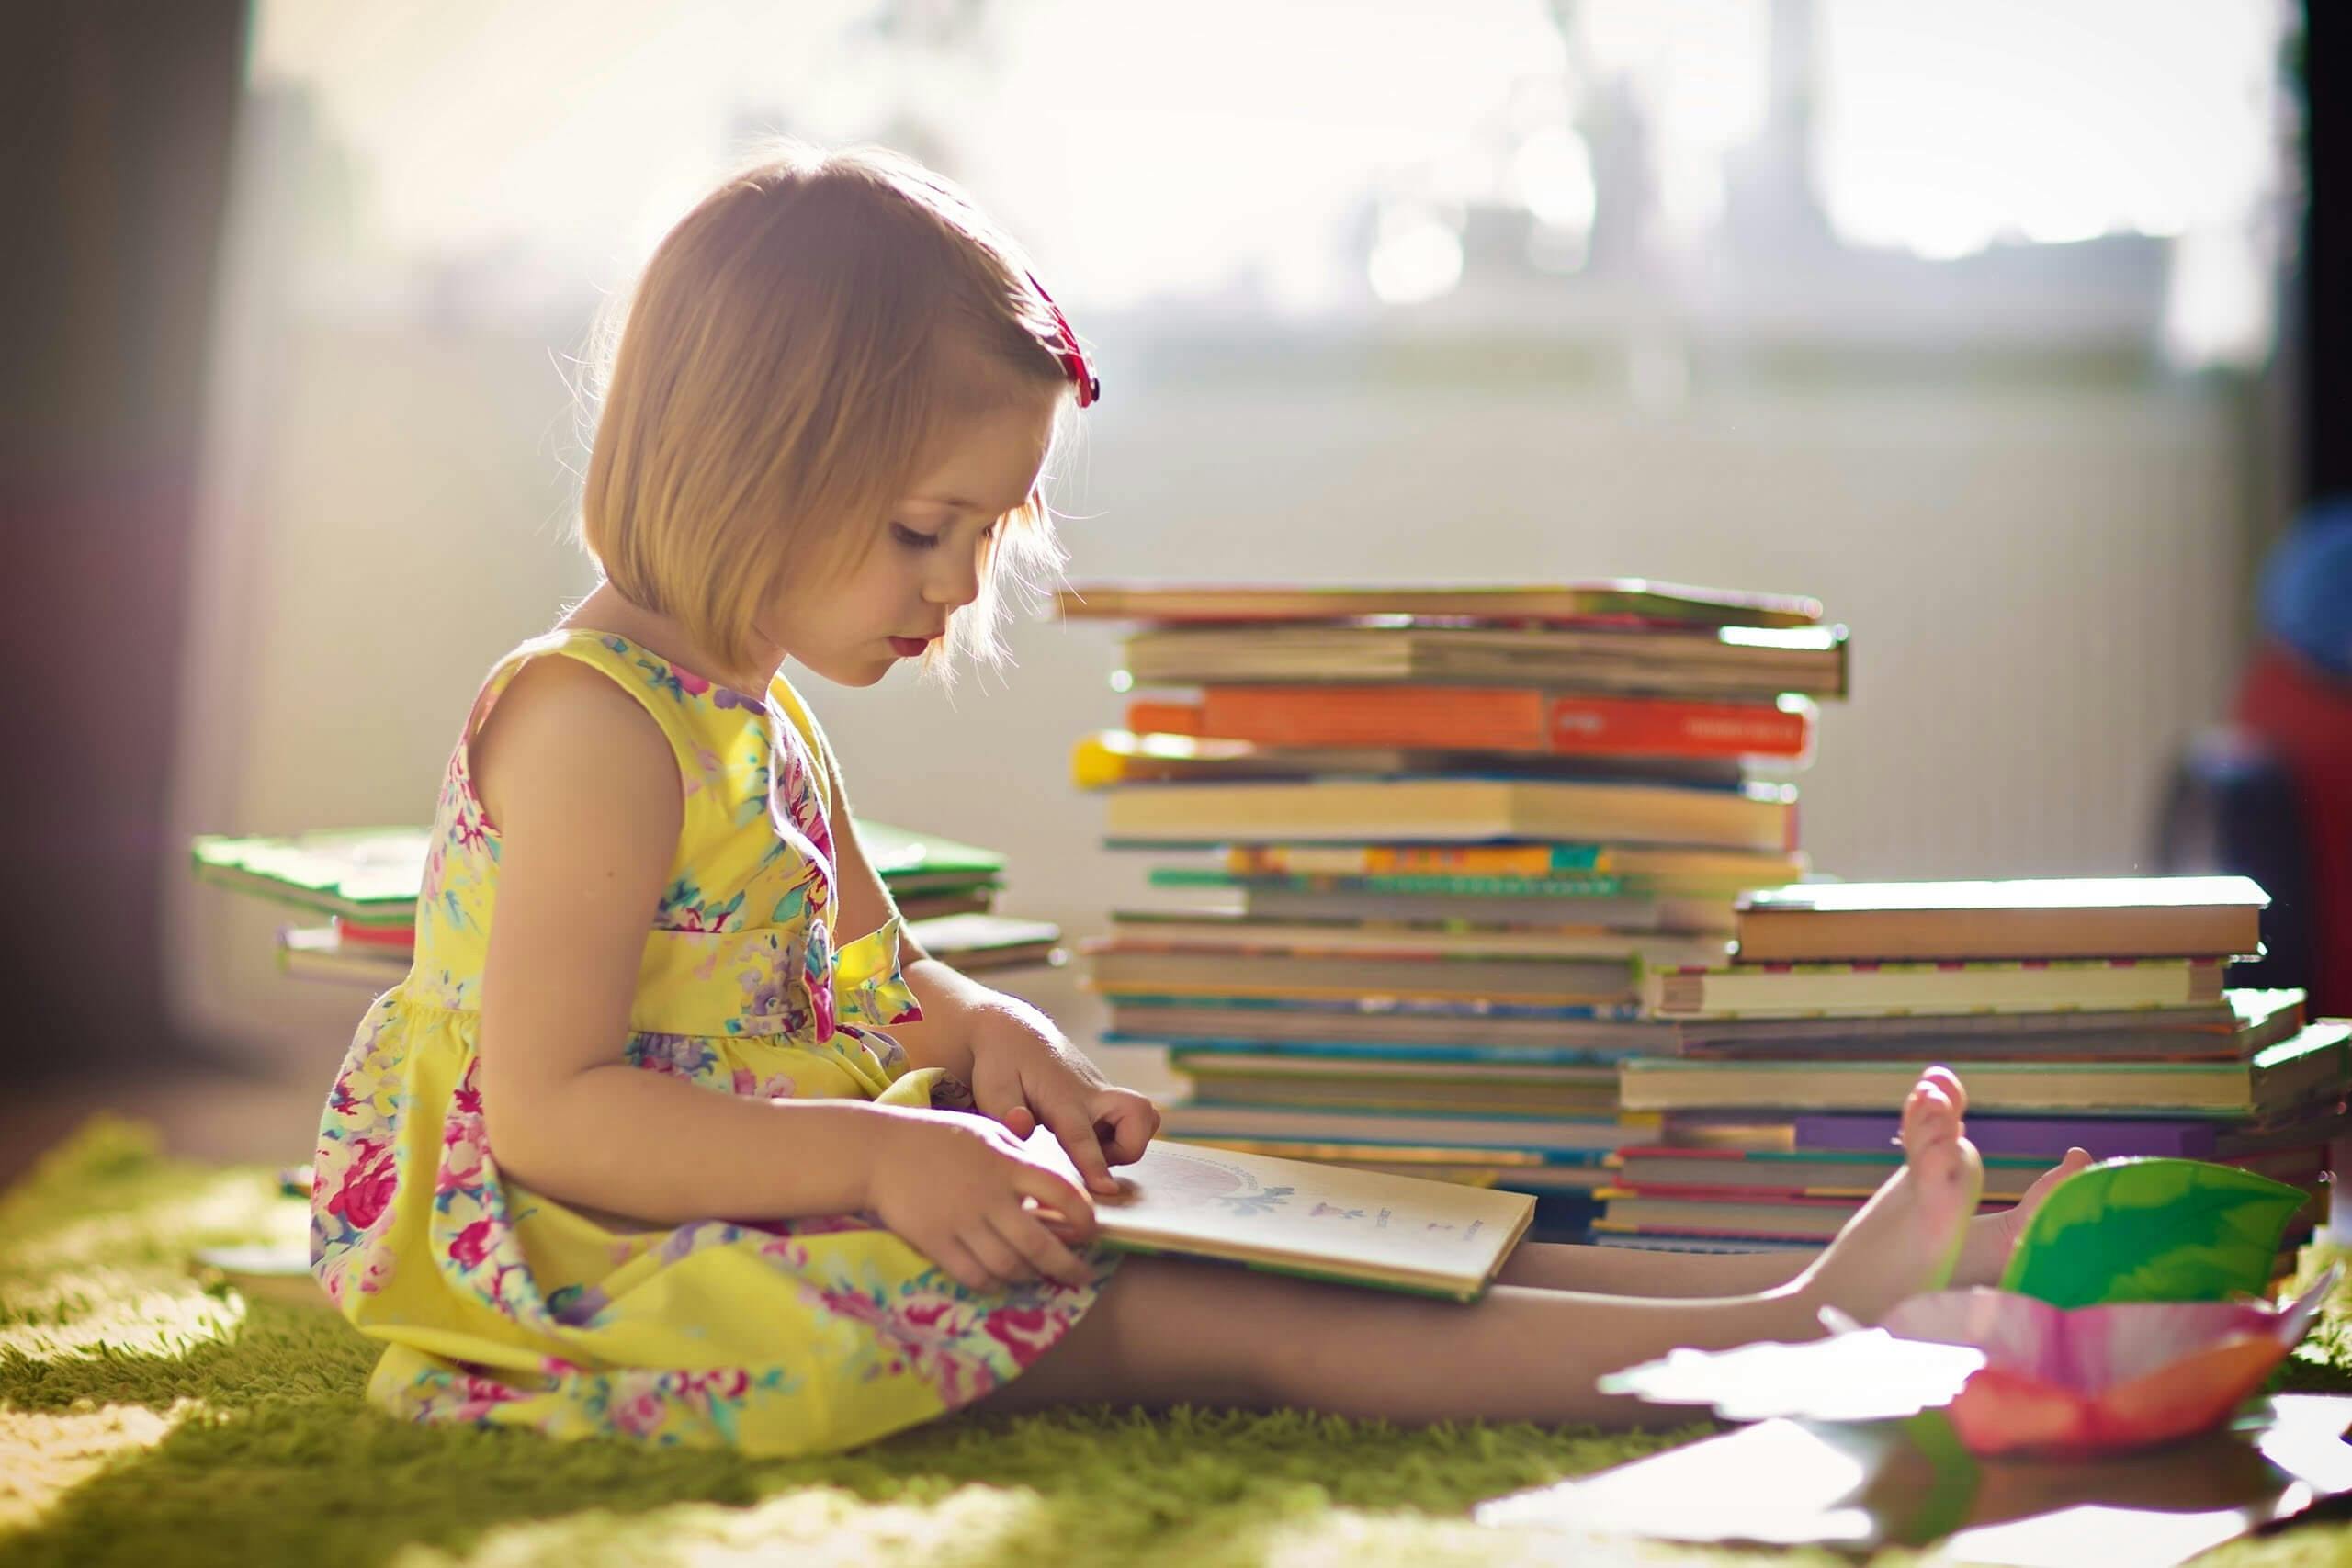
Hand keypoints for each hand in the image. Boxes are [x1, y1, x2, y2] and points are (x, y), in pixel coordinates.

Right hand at [865, 1107, 1100, 1292]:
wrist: (878, 1152)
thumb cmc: (937, 1138)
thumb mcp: (986, 1134)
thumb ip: (1020, 1158)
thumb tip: (1053, 1189)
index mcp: (1007, 1164)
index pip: (1061, 1193)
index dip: (1084, 1217)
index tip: (1092, 1231)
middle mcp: (989, 1195)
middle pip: (1039, 1243)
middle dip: (1067, 1265)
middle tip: (1082, 1275)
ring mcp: (961, 1221)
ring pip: (1009, 1265)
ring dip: (1030, 1276)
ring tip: (1038, 1276)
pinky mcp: (936, 1242)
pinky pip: (974, 1276)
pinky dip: (995, 1284)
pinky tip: (1002, 1281)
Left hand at [968, 1024, 1160, 1196]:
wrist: (1017, 1031)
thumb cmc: (1001, 1063)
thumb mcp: (991, 1086)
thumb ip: (1003, 1112)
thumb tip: (1022, 1127)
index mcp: (1062, 1097)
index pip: (1082, 1135)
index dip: (1094, 1163)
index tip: (1107, 1189)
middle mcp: (1091, 1095)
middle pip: (1140, 1118)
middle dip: (1129, 1148)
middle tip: (1096, 1159)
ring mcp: (1103, 1094)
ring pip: (1144, 1118)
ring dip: (1129, 1141)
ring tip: (1094, 1148)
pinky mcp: (1106, 1098)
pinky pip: (1133, 1119)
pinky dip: (1123, 1134)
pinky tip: (1091, 1137)